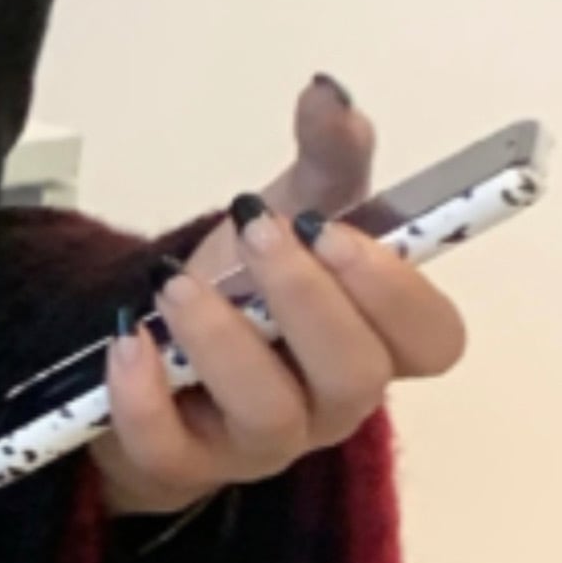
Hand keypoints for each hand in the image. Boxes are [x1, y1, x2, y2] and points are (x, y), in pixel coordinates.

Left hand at [94, 74, 470, 518]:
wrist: (149, 356)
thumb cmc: (242, 291)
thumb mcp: (287, 215)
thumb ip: (326, 160)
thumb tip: (330, 94)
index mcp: (374, 343)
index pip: (432, 341)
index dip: (398, 293)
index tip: (337, 233)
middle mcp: (329, 404)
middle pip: (355, 376)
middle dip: (307, 300)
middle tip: (257, 229)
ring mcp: (258, 446)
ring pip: (267, 414)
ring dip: (223, 340)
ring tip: (175, 284)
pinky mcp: (182, 468)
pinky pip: (172, 450)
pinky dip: (146, 395)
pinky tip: (129, 341)